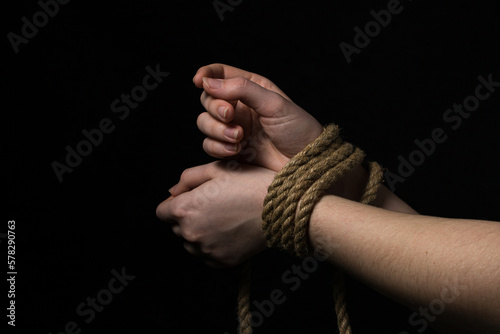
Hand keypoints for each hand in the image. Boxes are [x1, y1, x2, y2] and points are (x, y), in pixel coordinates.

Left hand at [155, 161, 274, 266]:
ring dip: (199, 232)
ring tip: (223, 218)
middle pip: (175, 227)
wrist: (282, 209)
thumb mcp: (218, 169)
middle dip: (187, 216)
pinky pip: (207, 255)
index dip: (174, 203)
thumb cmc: (250, 184)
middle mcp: (191, 233)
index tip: (191, 198)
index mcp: (186, 209)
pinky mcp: (221, 261)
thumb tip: (172, 191)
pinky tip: (230, 231)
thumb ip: (188, 178)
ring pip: (190, 243)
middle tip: (213, 205)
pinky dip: (213, 245)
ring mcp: (206, 250)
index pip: (162, 211)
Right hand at [193, 63, 322, 171]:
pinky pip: (209, 145)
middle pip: (207, 100)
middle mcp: (239, 107)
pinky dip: (218, 147)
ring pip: (205, 123)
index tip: (199, 80)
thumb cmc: (298, 130)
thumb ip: (242, 89)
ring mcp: (233, 129)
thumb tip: (209, 82)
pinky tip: (236, 150)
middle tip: (231, 115)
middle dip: (215, 108)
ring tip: (239, 138)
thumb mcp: (274, 103)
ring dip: (217, 130)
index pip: (220, 74)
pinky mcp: (230, 151)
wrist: (305, 164)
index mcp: (251, 88)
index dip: (206, 74)